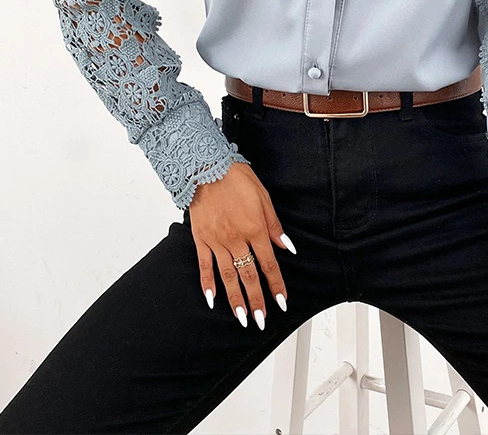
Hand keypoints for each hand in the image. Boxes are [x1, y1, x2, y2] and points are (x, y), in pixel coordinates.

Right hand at [188, 160, 294, 330]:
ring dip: (235, 299)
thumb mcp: (263, 198)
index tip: (282, 302)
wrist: (206, 167)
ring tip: (241, 318)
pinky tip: (211, 300)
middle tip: (261, 320)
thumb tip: (286, 246)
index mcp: (254, 229)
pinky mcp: (200, 239)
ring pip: (227, 276)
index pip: (268, 263)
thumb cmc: (237, 179)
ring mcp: (216, 241)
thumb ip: (273, 225)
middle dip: (256, 300)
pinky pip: (204, 266)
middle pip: (248, 275)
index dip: (276, 284)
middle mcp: (236, 239)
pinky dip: (207, 284)